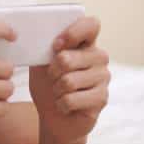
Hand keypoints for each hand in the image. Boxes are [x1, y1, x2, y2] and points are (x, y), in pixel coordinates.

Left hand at [28, 16, 110, 143]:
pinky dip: (61, 105)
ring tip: (59, 93)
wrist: (54, 118)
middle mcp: (99, 57)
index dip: (73, 32)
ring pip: (68, 81)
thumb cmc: (48, 87)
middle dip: (51, 72)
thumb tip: (41, 39)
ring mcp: (103, 77)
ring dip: (55, 91)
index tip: (56, 46)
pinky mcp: (102, 98)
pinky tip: (65, 106)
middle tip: (52, 79)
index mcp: (85, 44)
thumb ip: (43, 49)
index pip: (91, 25)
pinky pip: (71, 99)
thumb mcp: (40, 65)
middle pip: (68, 58)